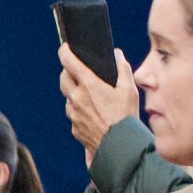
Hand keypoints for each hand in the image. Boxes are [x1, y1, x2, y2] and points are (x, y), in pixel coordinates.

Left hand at [57, 42, 137, 162]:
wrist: (118, 145)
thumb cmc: (126, 116)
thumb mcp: (129, 90)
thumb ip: (123, 69)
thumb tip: (117, 54)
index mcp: (89, 85)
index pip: (70, 63)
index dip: (65, 53)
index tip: (64, 47)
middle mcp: (76, 98)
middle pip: (63, 79)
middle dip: (67, 72)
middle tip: (75, 71)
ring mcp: (73, 113)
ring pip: (68, 98)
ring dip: (74, 93)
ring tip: (90, 95)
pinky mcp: (74, 127)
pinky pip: (73, 114)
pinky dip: (79, 110)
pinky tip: (92, 113)